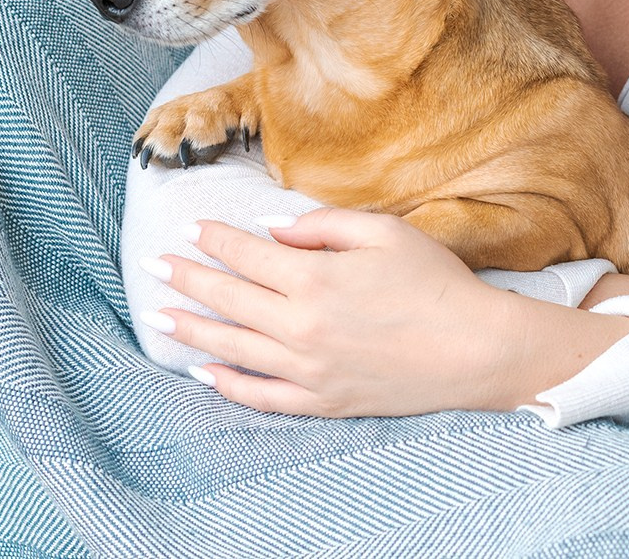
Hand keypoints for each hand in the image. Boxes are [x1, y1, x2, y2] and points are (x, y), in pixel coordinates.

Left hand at [140, 206, 544, 416]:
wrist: (477, 351)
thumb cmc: (435, 283)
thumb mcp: (383, 232)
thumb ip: (322, 226)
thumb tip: (271, 230)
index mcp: (315, 278)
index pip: (245, 254)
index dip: (213, 238)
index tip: (189, 226)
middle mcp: (302, 326)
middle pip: (228, 298)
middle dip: (185, 278)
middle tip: (151, 265)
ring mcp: (309, 369)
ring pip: (233, 347)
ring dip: (192, 329)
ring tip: (160, 317)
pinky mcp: (324, 401)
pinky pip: (263, 396)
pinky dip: (229, 384)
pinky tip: (204, 372)